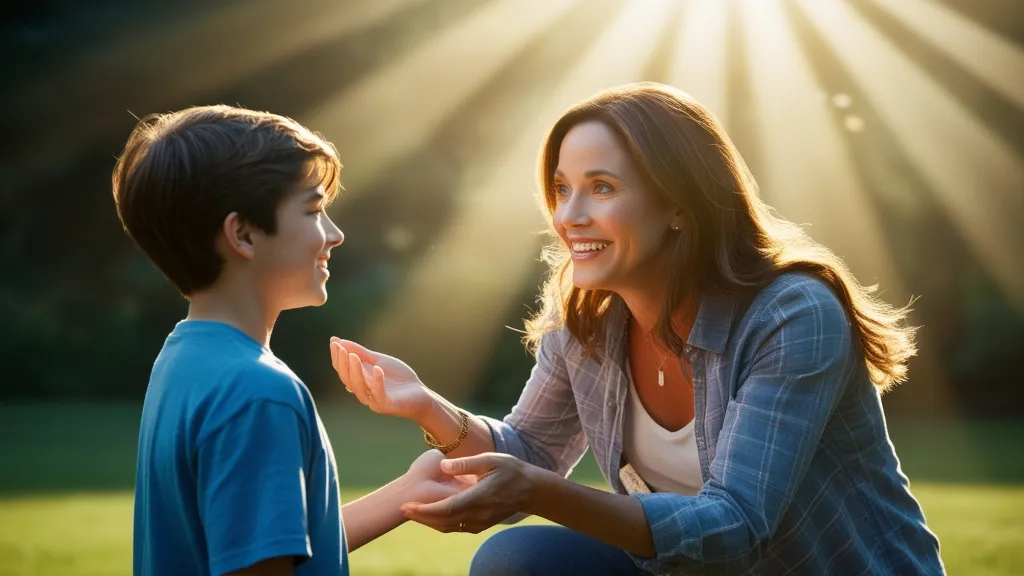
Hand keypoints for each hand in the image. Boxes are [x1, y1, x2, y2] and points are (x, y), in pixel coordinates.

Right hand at [329, 337, 433, 419]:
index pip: (343, 370)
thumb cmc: (399, 378)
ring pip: (359, 387)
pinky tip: (377, 368)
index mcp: (360, 381)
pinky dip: (377, 381)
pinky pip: (379, 394)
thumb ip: (362, 353)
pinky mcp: (388, 405)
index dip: (337, 357)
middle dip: (342, 363)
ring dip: (355, 371)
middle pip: (347, 378)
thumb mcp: (379, 361)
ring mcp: (375, 400)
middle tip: (340, 348)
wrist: (421, 395)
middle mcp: (364, 392)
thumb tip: (341, 341)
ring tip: (353, 356)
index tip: (334, 341)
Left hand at [401, 453, 541, 533]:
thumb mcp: (491, 460)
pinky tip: (432, 517)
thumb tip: (443, 465)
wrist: (531, 489)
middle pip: (443, 521)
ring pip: (449, 527)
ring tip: (412, 513)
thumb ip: (466, 463)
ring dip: (429, 522)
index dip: (425, 509)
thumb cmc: (511, 470)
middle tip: (402, 509)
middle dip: (421, 517)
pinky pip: (457, 528)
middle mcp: (479, 513)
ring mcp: (481, 522)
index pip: (447, 508)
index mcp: (479, 497)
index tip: (408, 505)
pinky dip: (441, 524)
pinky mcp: (481, 525)